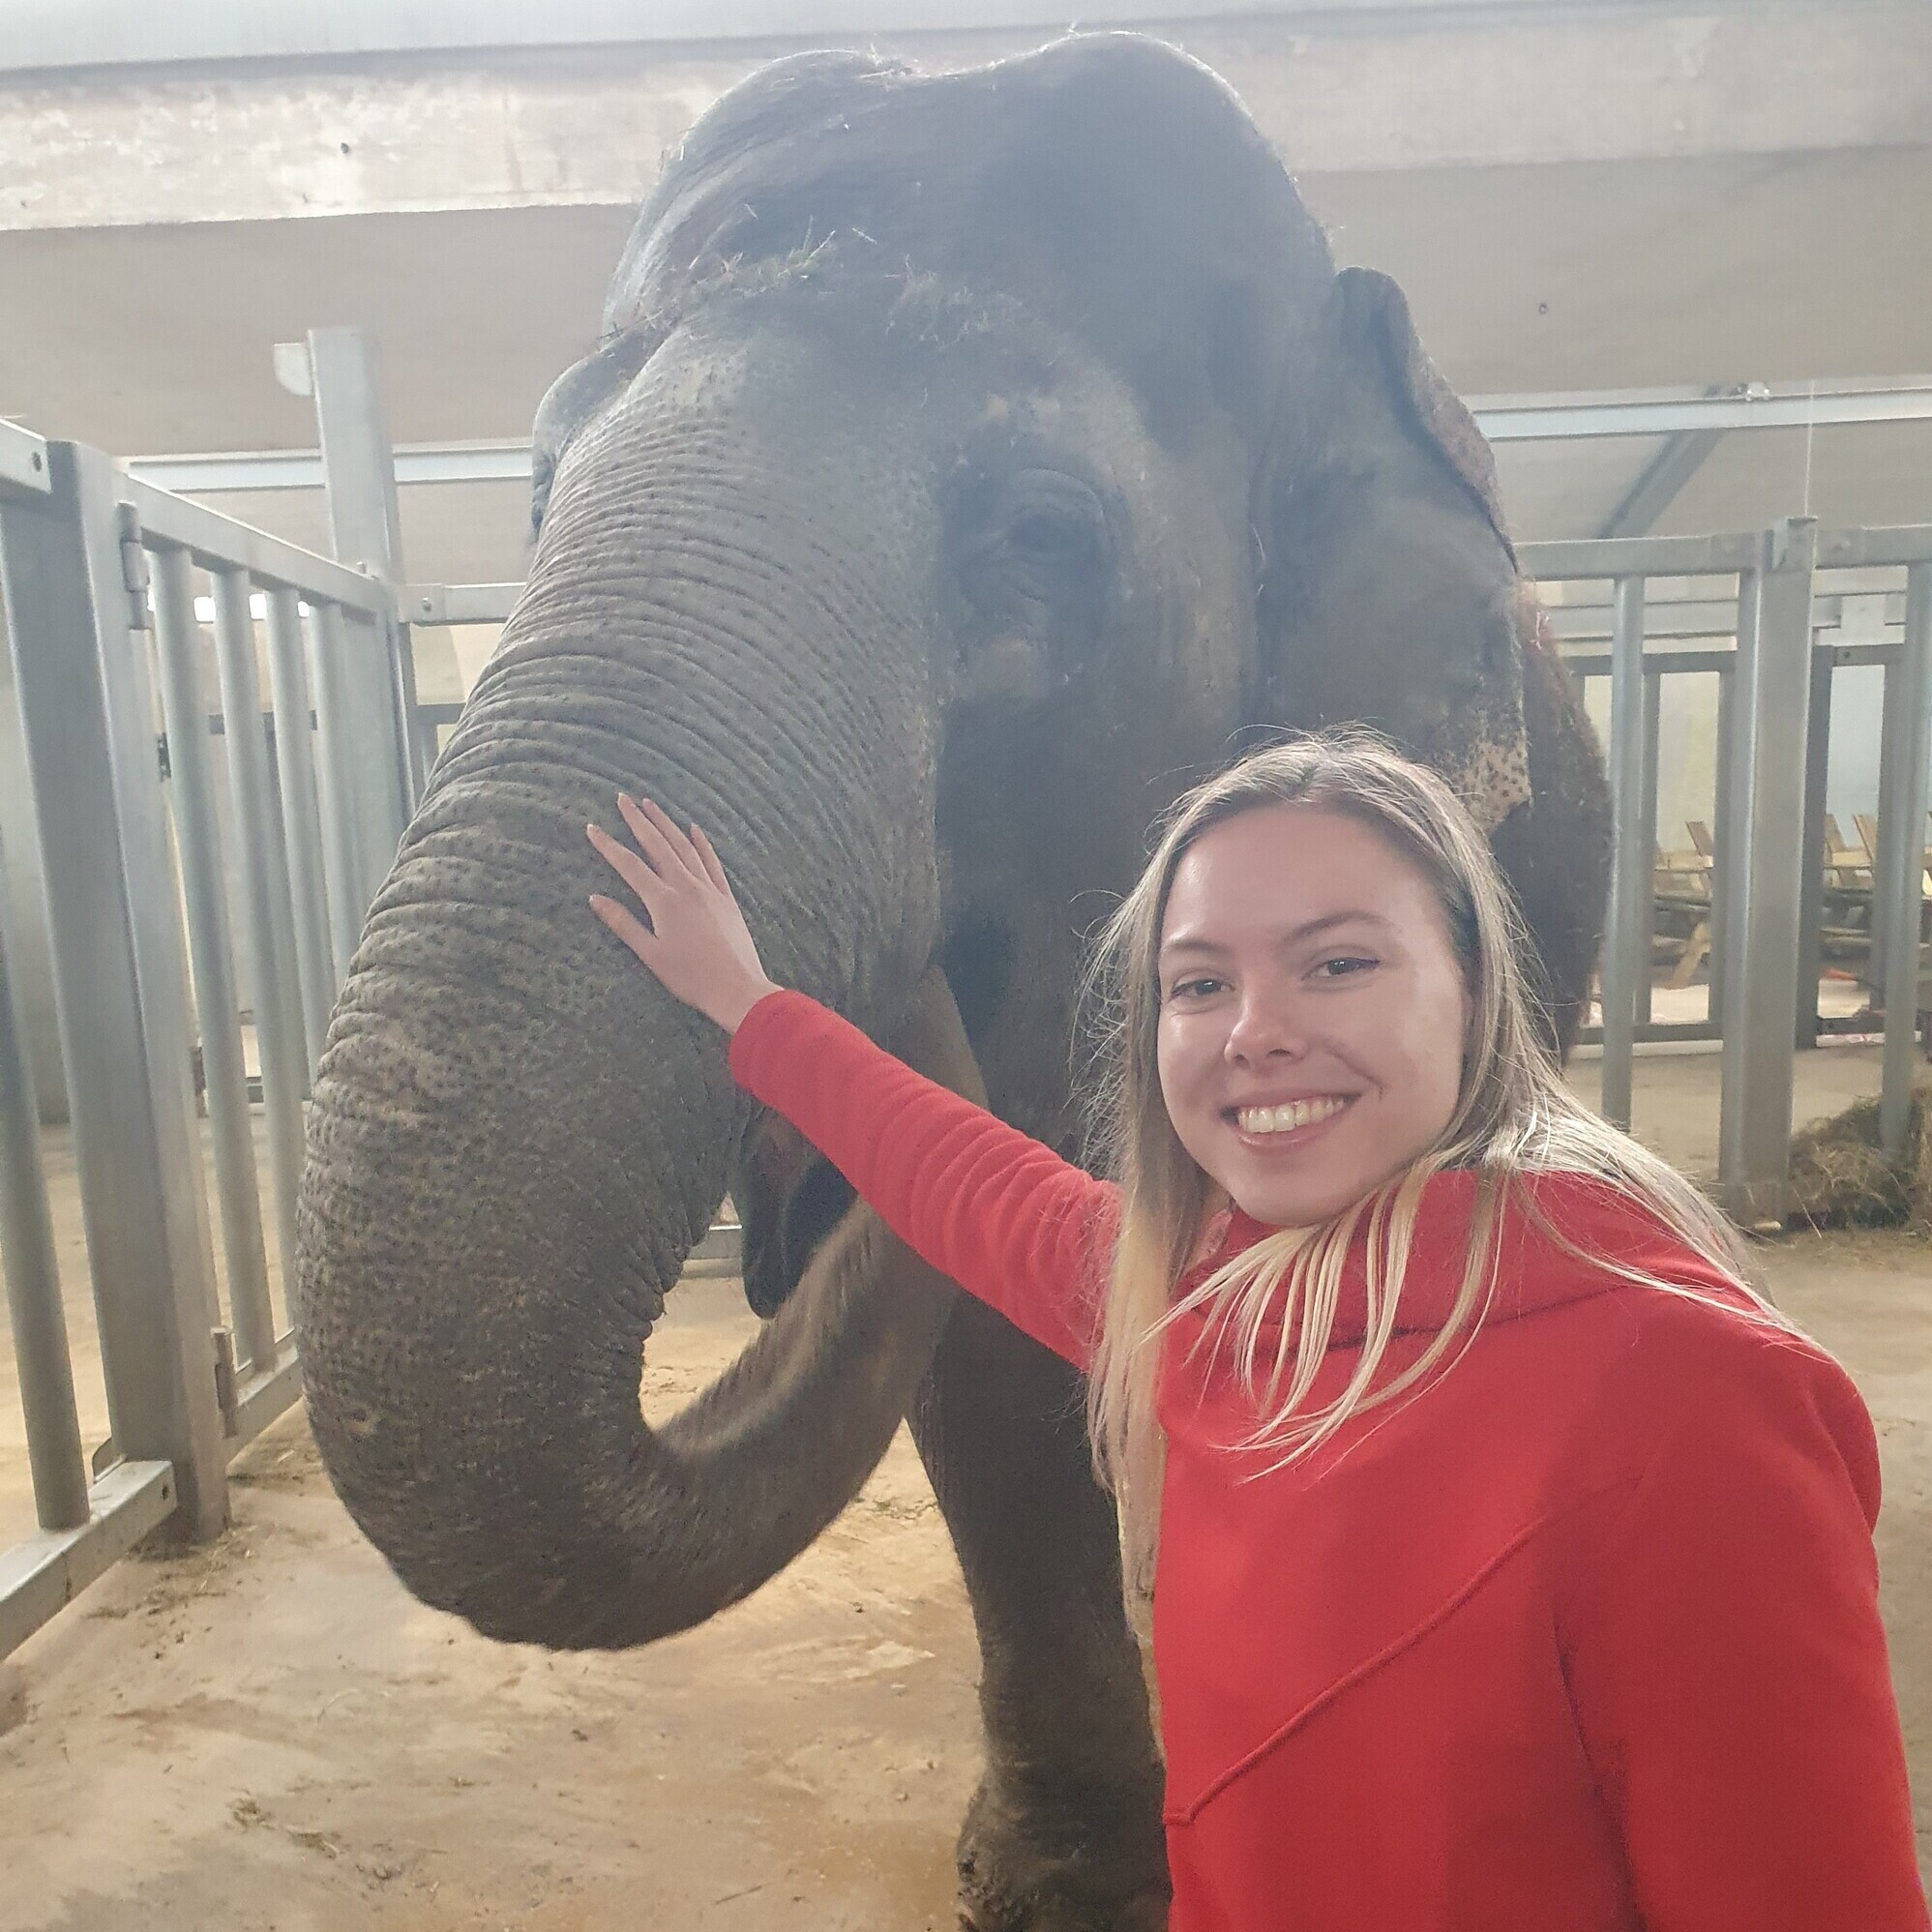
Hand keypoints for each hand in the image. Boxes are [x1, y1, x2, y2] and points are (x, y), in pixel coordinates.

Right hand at [587, 795, 778, 1035]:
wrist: (737, 988)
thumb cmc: (690, 977)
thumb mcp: (650, 955)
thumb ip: (623, 924)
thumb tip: (595, 899)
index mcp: (663, 901)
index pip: (629, 865)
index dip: (608, 845)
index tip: (592, 827)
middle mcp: (686, 887)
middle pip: (657, 845)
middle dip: (638, 820)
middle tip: (622, 799)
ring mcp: (709, 889)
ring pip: (684, 847)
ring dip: (666, 824)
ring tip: (651, 805)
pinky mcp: (726, 897)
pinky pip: (711, 862)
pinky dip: (701, 843)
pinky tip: (694, 829)